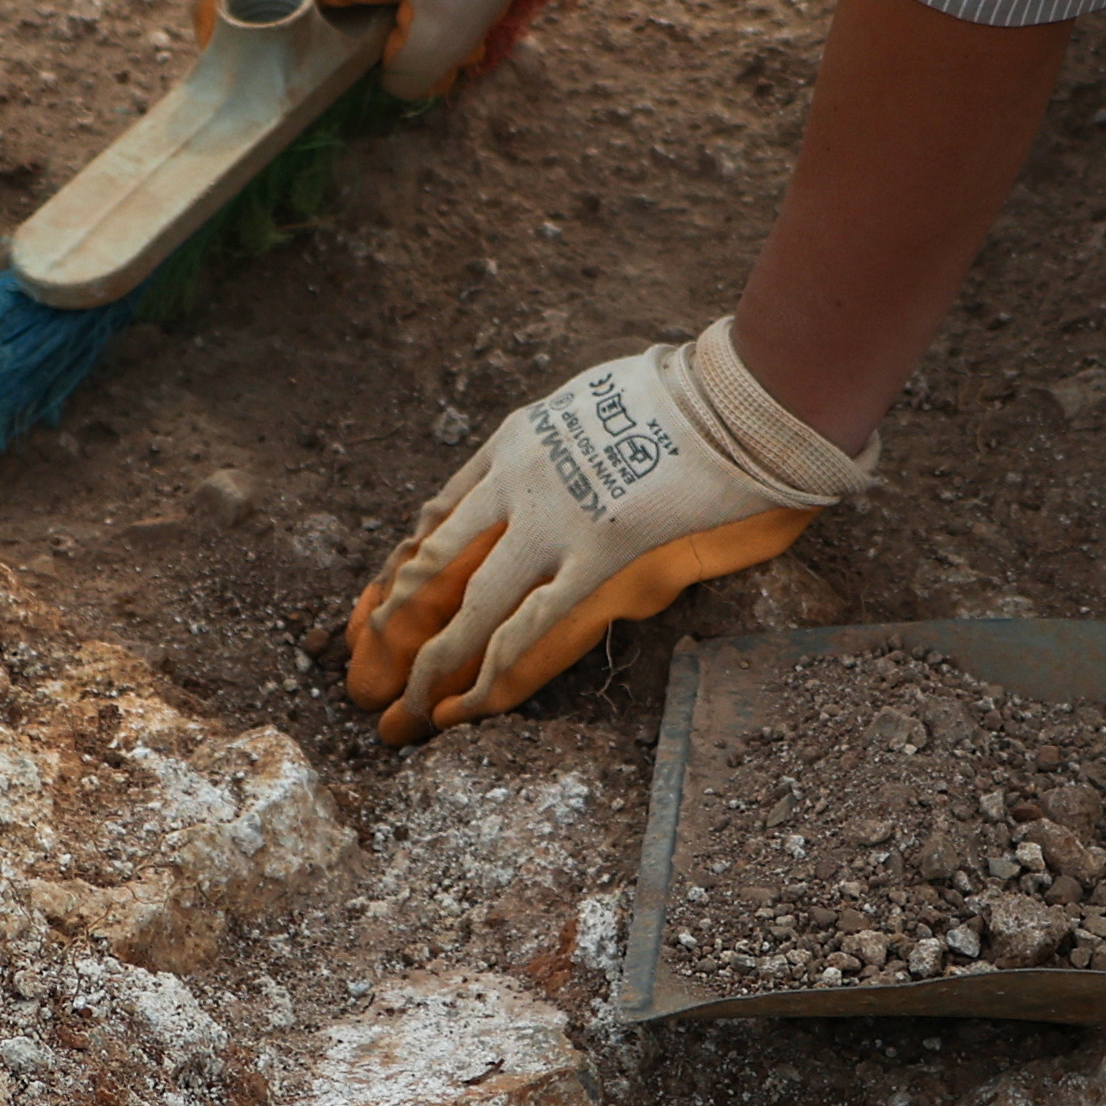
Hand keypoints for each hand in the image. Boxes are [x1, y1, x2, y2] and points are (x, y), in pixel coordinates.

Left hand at [350, 322, 862, 735]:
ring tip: (405, 711)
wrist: (738, 395)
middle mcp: (518, 482)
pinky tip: (468, 705)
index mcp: (515, 443)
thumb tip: (546, 482)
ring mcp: (554, 522)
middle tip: (367, 671)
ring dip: (431, 666)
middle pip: (434, 566)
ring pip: (470, 608)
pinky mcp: (599, 559)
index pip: (437, 517)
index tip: (378, 610)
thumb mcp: (592, 408)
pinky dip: (493, 672)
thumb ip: (558, 450)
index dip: (403, 571)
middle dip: (393, 626)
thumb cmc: (683, 395)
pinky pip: (531, 628)